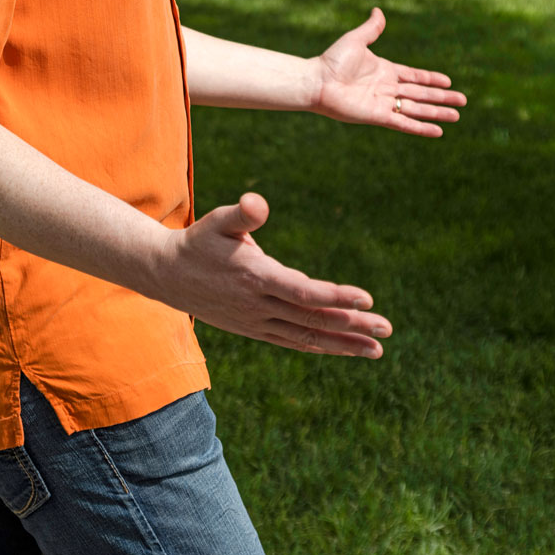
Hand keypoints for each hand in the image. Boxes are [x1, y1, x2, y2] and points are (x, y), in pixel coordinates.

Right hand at [152, 193, 390, 357]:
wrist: (167, 276)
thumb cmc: (198, 242)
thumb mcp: (217, 221)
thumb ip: (241, 214)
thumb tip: (258, 204)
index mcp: (256, 278)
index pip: (303, 292)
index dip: (336, 297)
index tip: (367, 299)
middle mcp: (259, 306)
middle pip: (313, 319)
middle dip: (353, 325)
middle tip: (387, 329)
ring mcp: (258, 322)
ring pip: (307, 337)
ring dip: (344, 344)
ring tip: (377, 349)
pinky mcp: (256, 329)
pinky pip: (294, 342)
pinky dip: (320, 346)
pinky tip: (343, 350)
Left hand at [313, 8, 466, 136]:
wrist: (317, 81)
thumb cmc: (333, 61)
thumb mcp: (356, 40)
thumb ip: (371, 29)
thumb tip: (378, 10)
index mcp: (384, 71)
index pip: (414, 76)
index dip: (431, 79)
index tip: (448, 82)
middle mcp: (387, 88)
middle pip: (421, 94)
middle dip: (442, 98)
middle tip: (463, 101)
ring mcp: (383, 103)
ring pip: (417, 109)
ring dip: (437, 113)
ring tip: (456, 116)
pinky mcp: (378, 116)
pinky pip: (404, 122)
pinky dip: (420, 127)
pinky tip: (437, 131)